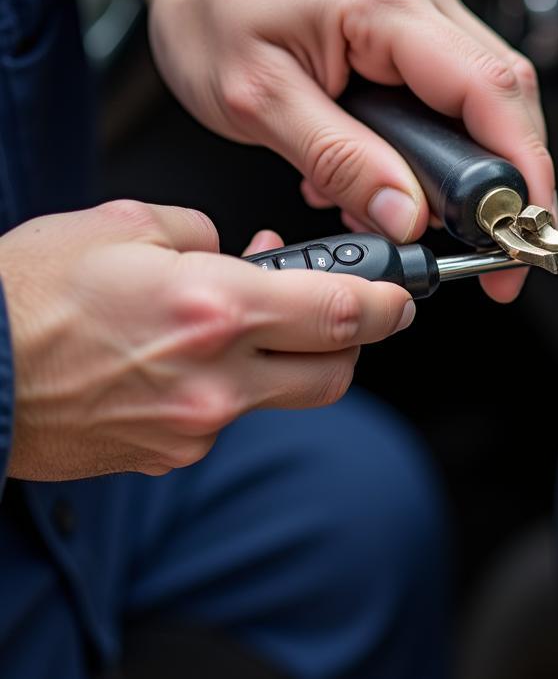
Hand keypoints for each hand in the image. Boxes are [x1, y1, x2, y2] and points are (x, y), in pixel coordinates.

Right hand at [1, 201, 412, 480]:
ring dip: (285, 361)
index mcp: (214, 309)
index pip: (342, 314)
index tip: (400, 296)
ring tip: (242, 323)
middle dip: (352, 339)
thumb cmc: (29, 295)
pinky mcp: (168, 455)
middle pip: (334, 372)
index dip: (387, 303)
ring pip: (281, 398)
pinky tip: (191, 357)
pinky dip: (231, 386)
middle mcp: (214, 379)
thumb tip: (243, 249)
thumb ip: (207, 233)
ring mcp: (193, 427)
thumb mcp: (127, 223)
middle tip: (343, 310)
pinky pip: (227, 419)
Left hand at [70, 0, 555, 302]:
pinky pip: (453, 87)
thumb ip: (337, 159)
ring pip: (487, 95)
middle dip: (510, 179)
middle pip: (508, 95)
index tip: (526, 228)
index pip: (490, 92)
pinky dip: (442, 141)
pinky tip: (401, 171)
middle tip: (493, 244)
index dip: (523, 169)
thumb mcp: (254, 97)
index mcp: (384, 5)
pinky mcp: (414, 20)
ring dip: (472, 165)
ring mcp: (424, 5)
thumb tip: (404, 214)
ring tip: (427, 212)